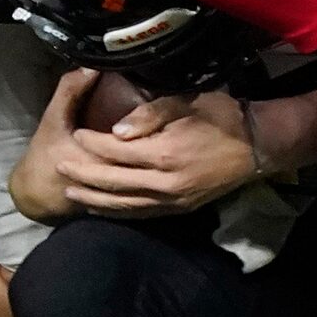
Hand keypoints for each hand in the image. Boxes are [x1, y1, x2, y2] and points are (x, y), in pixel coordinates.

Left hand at [56, 90, 258, 216]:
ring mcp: (172, 199)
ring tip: (71, 192)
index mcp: (164, 153)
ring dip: (95, 199)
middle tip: (58, 167)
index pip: (116, 151)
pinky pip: (141, 214)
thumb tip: (116, 131)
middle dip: (83, 174)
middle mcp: (164, 182)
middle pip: (113, 182)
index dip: (92, 144)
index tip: (75, 135)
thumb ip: (149, 115)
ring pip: (124, 204)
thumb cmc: (222, 116)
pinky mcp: (179, 208)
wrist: (257, 147)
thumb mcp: (187, 103)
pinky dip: (118, 211)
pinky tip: (102, 207)